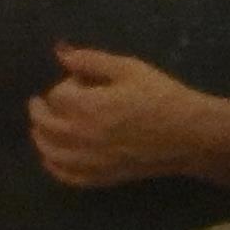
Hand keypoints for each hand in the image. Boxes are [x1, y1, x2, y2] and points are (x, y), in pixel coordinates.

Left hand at [28, 47, 209, 188]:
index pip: (56, 96)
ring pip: (49, 152)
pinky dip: (54, 166)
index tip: (78, 82)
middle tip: (39, 102)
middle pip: (44, 124)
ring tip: (40, 127)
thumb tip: (60, 52)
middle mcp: (82, 136)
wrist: (190, 134)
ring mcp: (90, 160)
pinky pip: (67, 176)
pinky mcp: (102, 177)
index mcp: (87, 107)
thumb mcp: (129, 69)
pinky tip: (53, 157)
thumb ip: (90, 61)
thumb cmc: (162, 97)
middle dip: (39, 110)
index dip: (64, 85)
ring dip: (40, 138)